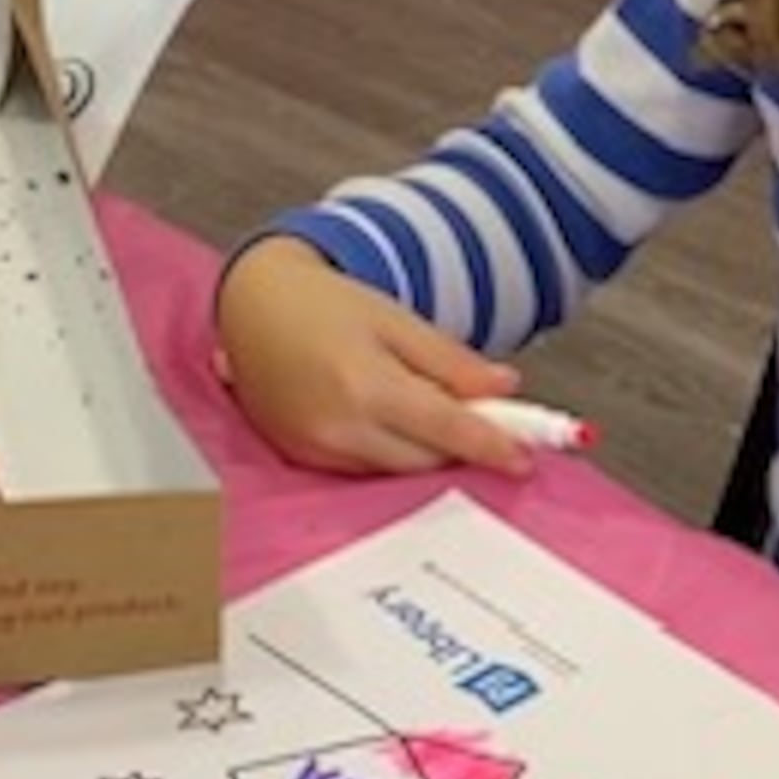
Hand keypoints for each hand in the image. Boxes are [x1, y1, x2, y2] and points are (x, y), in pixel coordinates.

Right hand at [215, 235, 542, 477]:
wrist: (251, 308)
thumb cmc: (323, 306)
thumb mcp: (396, 320)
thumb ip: (451, 361)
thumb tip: (506, 388)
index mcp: (367, 385)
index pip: (448, 429)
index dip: (494, 446)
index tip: (527, 458)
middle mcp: (340, 428)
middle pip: (428, 459)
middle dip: (463, 445)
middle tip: (490, 421)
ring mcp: (319, 451)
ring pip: (400, 471)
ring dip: (427, 450)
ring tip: (427, 409)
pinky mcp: (305, 462)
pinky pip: (368, 472)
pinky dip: (392, 454)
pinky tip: (390, 421)